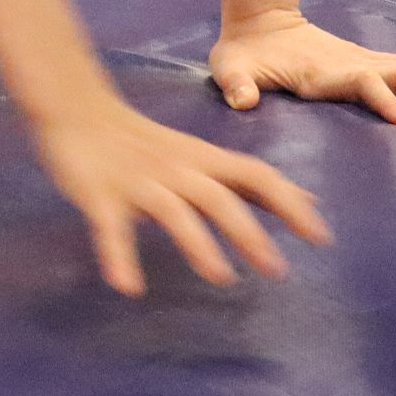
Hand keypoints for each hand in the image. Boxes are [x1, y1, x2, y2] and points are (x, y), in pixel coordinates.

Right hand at [31, 97, 329, 296]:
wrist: (75, 109)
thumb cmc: (144, 141)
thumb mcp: (202, 156)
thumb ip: (249, 180)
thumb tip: (309, 200)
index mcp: (202, 160)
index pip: (255, 175)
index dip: (289, 203)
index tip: (321, 238)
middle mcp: (176, 169)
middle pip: (218, 196)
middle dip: (249, 231)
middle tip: (276, 269)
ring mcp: (137, 182)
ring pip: (174, 210)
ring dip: (199, 242)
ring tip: (220, 277)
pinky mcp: (100, 194)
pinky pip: (111, 227)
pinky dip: (120, 256)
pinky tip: (128, 286)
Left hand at [210, 10, 395, 127]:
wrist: (255, 21)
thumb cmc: (241, 54)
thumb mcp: (230, 68)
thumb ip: (236, 85)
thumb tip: (242, 102)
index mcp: (324, 71)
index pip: (364, 85)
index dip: (386, 102)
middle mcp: (350, 63)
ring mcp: (360, 60)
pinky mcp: (364, 61)